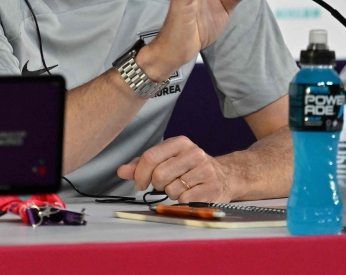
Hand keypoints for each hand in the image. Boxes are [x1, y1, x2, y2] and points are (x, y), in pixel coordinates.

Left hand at [117, 136, 234, 202]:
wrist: (224, 176)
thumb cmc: (189, 168)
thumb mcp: (167, 159)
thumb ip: (142, 164)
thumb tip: (121, 171)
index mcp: (179, 143)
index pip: (150, 157)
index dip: (140, 174)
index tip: (140, 183)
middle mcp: (194, 153)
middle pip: (159, 175)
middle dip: (157, 185)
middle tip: (164, 185)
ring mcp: (205, 170)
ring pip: (171, 189)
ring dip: (171, 193)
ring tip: (181, 187)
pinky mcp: (212, 187)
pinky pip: (184, 200)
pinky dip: (182, 202)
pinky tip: (190, 194)